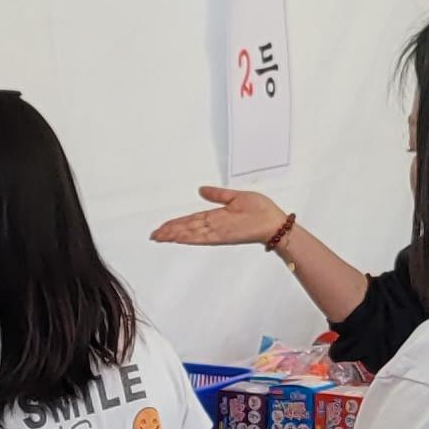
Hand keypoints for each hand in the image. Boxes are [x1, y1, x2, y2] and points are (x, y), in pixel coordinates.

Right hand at [151, 185, 288, 249]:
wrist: (274, 222)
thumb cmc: (261, 210)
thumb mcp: (236, 197)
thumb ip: (217, 195)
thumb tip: (201, 190)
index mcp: (216, 216)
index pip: (191, 220)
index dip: (176, 223)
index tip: (163, 227)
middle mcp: (213, 225)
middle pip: (186, 228)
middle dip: (169, 231)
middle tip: (153, 235)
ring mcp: (217, 231)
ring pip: (190, 233)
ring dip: (174, 235)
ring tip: (159, 237)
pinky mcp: (223, 235)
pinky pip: (202, 237)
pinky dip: (189, 237)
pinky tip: (177, 238)